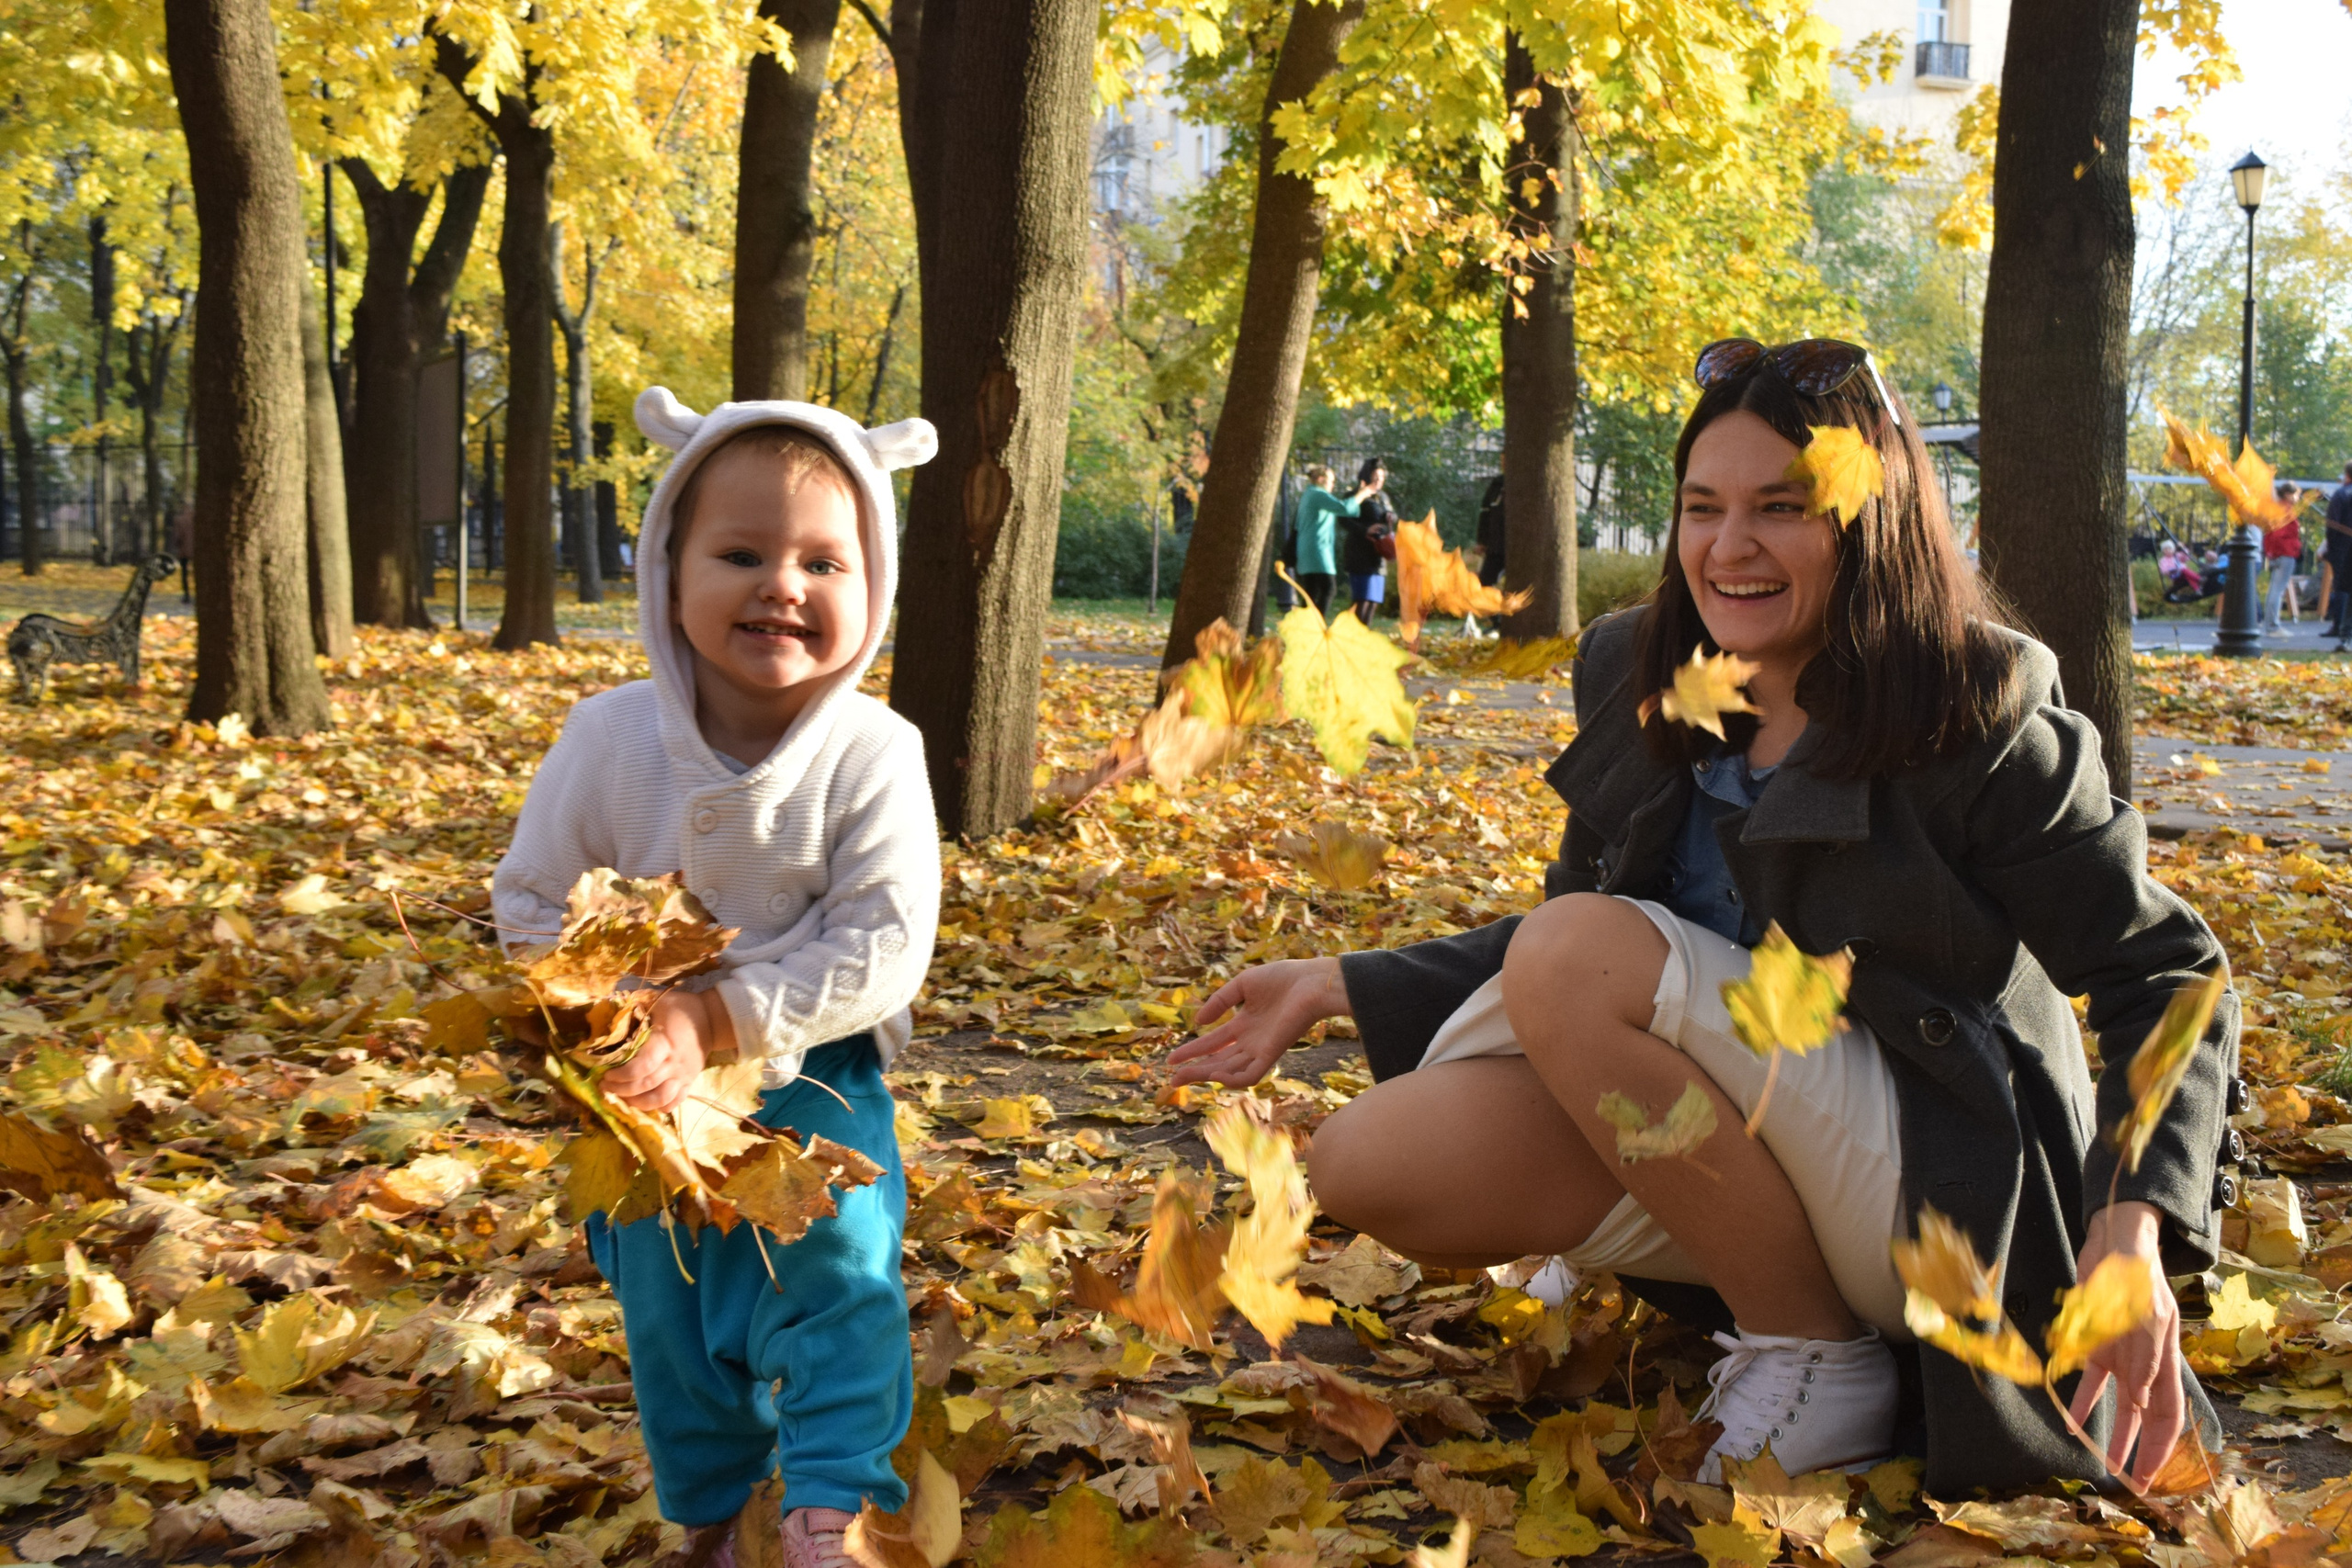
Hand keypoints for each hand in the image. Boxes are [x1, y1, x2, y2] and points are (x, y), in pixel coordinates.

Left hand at [603, 989, 728, 1112]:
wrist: (712, 1019)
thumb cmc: (681, 1008)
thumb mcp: (657, 1001)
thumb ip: (634, 1007)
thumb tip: (607, 1011)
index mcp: (666, 1043)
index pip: (642, 1066)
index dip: (622, 1074)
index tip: (607, 1074)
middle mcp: (674, 1063)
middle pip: (647, 1085)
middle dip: (622, 1089)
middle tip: (606, 1086)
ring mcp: (683, 1076)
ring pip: (660, 1099)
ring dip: (638, 1102)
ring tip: (622, 1097)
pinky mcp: (688, 1082)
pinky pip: (674, 1102)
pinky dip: (658, 1107)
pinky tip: (644, 1102)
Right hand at [1167, 958, 1349, 1087]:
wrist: (1311, 983)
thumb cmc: (1283, 979)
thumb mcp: (1243, 985)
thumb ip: (1220, 1002)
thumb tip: (1198, 1023)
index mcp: (1245, 1025)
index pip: (1214, 1043)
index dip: (1192, 1051)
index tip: (1171, 1059)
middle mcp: (1251, 1041)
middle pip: (1218, 1062)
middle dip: (1194, 1070)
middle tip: (1172, 1078)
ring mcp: (1261, 1050)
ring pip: (1229, 1071)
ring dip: (1207, 1075)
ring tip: (1184, 1076)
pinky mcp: (1272, 1054)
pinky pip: (1250, 1075)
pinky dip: (1233, 1079)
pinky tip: (1216, 1075)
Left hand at [2067, 1200, 2183, 1487]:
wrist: (2114, 1239)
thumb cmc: (2134, 1270)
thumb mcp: (2143, 1312)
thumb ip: (2144, 1356)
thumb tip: (2143, 1400)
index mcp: (2165, 1358)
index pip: (2170, 1414)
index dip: (2164, 1446)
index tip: (2153, 1475)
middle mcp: (2146, 1362)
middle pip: (2148, 1416)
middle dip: (2142, 1450)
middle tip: (2132, 1482)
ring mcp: (2122, 1353)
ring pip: (2121, 1404)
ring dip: (2113, 1432)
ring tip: (2105, 1461)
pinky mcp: (2097, 1341)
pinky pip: (2092, 1379)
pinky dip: (2084, 1399)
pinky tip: (2074, 1420)